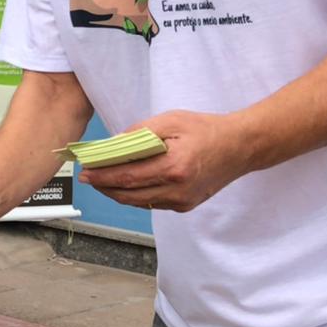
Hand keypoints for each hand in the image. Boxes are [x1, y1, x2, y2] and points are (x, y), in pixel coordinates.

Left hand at [78, 110, 250, 212]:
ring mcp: (183, 201)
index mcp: (174, 167)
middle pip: (129, 195)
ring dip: (117, 193)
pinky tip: (124, 185)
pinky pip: (152, 203)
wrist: (241, 146)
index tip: (86, 171)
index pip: (127, 177)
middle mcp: (178, 189)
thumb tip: (112, 145)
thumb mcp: (170, 121)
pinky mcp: (186, 205)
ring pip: (139, 202)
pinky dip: (135, 195)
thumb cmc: (206, 129)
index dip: (102, 176)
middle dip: (104, 187)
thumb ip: (139, 133)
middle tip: (87, 178)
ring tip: (101, 181)